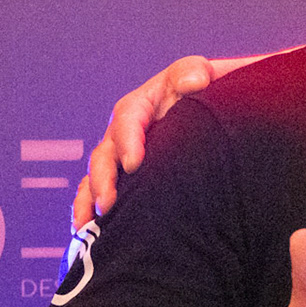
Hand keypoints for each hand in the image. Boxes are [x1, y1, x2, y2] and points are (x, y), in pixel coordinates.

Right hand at [73, 57, 217, 225]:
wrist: (219, 110)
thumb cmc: (211, 90)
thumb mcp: (205, 74)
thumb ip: (195, 72)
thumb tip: (195, 81)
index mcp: (142, 104)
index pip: (128, 119)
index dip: (128, 141)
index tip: (134, 164)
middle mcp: (126, 132)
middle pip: (105, 154)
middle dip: (104, 179)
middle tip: (109, 203)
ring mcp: (123, 156)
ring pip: (97, 178)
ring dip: (90, 200)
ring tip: (89, 226)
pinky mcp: (126, 177)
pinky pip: (101, 193)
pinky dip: (90, 211)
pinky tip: (86, 234)